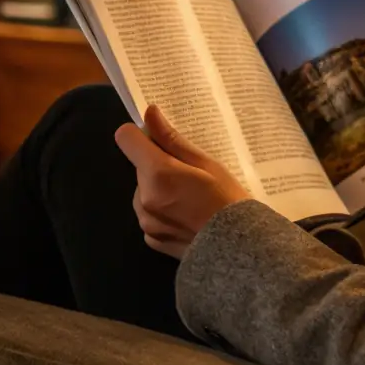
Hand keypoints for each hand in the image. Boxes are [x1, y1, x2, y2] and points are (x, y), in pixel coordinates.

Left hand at [115, 105, 251, 259]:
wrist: (237, 250)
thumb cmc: (227, 200)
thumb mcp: (207, 164)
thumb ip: (172, 140)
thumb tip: (150, 113)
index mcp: (157, 174)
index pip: (127, 139)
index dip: (141, 134)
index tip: (159, 139)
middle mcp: (144, 198)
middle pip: (140, 168)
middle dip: (158, 166)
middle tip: (189, 174)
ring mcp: (145, 222)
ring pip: (143, 191)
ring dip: (158, 189)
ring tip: (190, 198)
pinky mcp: (151, 240)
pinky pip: (149, 215)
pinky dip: (162, 211)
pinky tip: (186, 215)